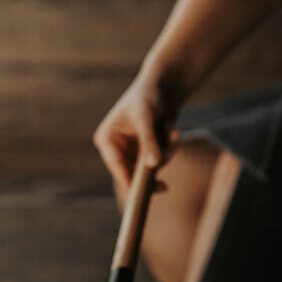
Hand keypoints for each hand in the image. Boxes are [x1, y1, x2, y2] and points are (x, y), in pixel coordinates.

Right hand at [93, 70, 180, 189]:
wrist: (166, 84)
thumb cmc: (150, 95)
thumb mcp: (147, 118)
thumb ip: (149, 141)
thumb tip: (153, 165)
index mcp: (107, 139)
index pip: (116, 166)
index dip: (127, 182)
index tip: (138, 197)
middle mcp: (116, 147)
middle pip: (132, 173)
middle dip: (152, 168)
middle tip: (165, 187)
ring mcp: (132, 150)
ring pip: (150, 168)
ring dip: (166, 153)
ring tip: (174, 133)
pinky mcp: (147, 149)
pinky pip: (160, 160)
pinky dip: (169, 149)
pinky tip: (174, 132)